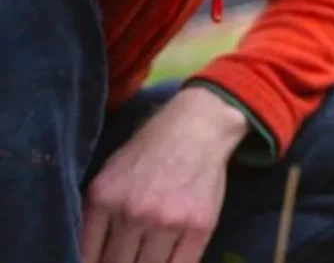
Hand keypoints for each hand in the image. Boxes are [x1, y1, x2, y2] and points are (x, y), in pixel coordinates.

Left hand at [81, 87, 249, 262]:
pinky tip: (168, 258)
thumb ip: (96, 216)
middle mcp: (133, 215)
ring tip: (148, 256)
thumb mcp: (109, 177)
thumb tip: (91, 258)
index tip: (106, 260)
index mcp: (104, 201)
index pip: (88, 257)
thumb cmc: (149, 150)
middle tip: (128, 256)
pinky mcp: (199, 226)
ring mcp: (168, 222)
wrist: (196, 128)